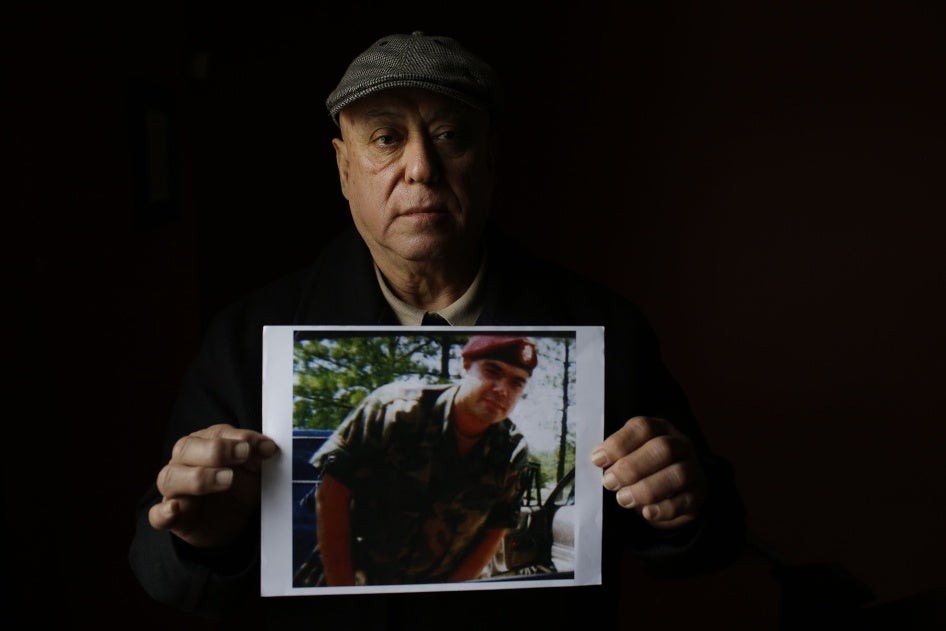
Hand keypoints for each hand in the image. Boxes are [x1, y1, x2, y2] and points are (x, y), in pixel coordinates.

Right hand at [148, 423, 277, 547]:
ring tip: (227, 480)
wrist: (233, 521)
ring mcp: (175, 491)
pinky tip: (174, 509)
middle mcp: (184, 463)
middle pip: (185, 449)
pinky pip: (157, 515)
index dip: (238, 438)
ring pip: (170, 478)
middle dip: (216, 451)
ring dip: (199, 478)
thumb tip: (266, 447)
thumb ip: (257, 457)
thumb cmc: (240, 486)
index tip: (261, 447)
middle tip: (243, 456)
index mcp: (204, 444)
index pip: (214, 433)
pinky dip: (163, 512)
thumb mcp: (255, 471)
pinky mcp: (174, 518)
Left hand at [592, 416, 705, 528]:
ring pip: (677, 474)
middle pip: (662, 449)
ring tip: (623, 499)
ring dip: (647, 488)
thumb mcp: (629, 456)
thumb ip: (615, 457)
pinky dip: (665, 508)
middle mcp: (680, 445)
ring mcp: (693, 469)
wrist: (671, 493)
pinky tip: (647, 513)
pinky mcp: (698, 495)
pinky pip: (686, 501)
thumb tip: (597, 460)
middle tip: (609, 483)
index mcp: (659, 429)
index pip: (642, 427)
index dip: (619, 443)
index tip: (597, 460)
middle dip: (631, 467)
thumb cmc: (642, 470)